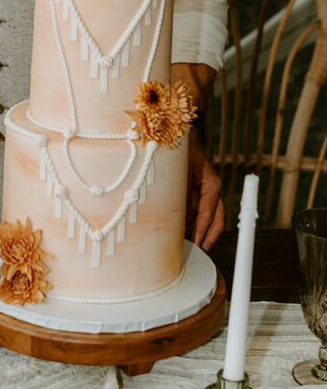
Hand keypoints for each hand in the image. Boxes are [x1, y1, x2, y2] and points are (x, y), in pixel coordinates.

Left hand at [186, 128, 223, 249]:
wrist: (183, 135)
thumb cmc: (180, 152)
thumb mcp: (177, 173)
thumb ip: (179, 195)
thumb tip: (173, 219)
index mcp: (211, 187)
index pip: (208, 216)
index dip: (201, 233)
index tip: (195, 247)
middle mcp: (213, 192)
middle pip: (215, 223)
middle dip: (205, 240)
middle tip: (193, 254)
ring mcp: (209, 193)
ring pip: (208, 220)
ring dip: (198, 234)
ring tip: (185, 248)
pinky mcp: (201, 193)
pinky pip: (200, 213)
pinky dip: (193, 224)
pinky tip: (181, 233)